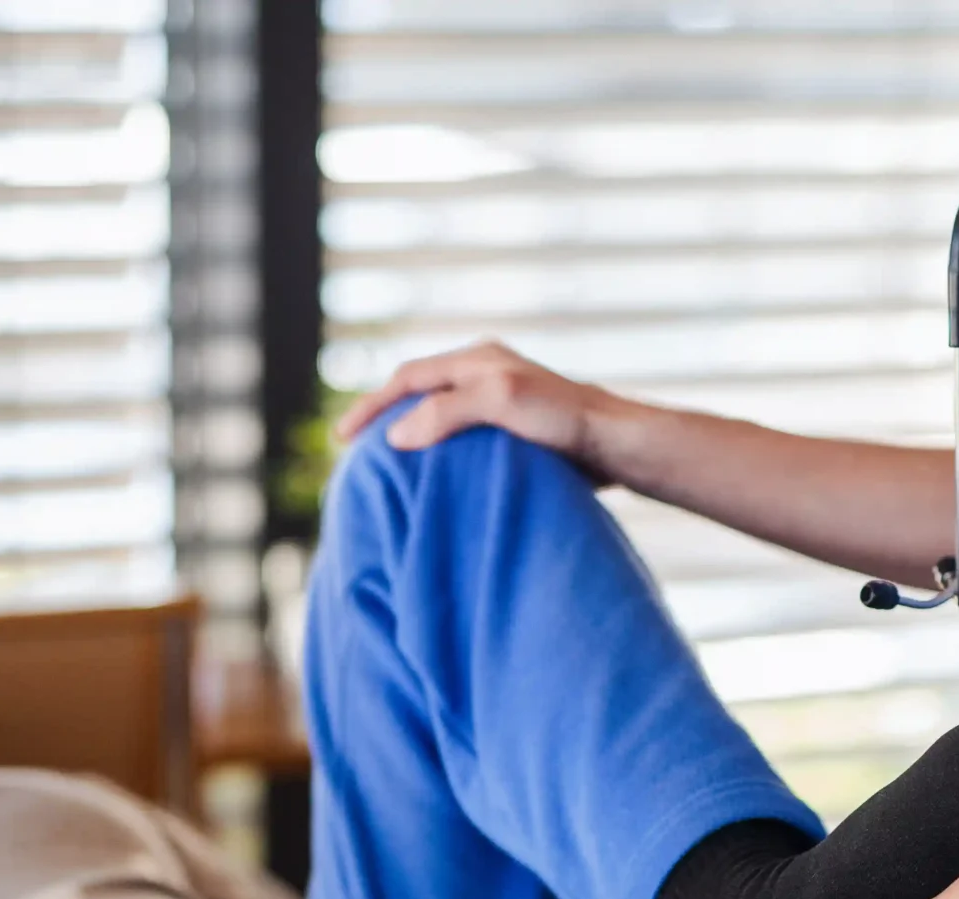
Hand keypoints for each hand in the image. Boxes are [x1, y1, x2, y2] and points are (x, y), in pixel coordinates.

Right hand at [334, 340, 624, 473]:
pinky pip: (464, 438)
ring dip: (413, 436)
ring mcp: (502, 402)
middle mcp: (487, 374)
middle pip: (421, 392)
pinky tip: (436, 479)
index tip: (343, 439)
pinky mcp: (517, 431)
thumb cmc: (562, 418)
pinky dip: (440, 453)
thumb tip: (396, 435)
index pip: (408, 377)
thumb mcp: (500, 403)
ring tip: (389, 467)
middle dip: (386, 416)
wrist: (615, 444)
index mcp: (477, 360)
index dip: (372, 406)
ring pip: (442, 415)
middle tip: (357, 452)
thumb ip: (446, 412)